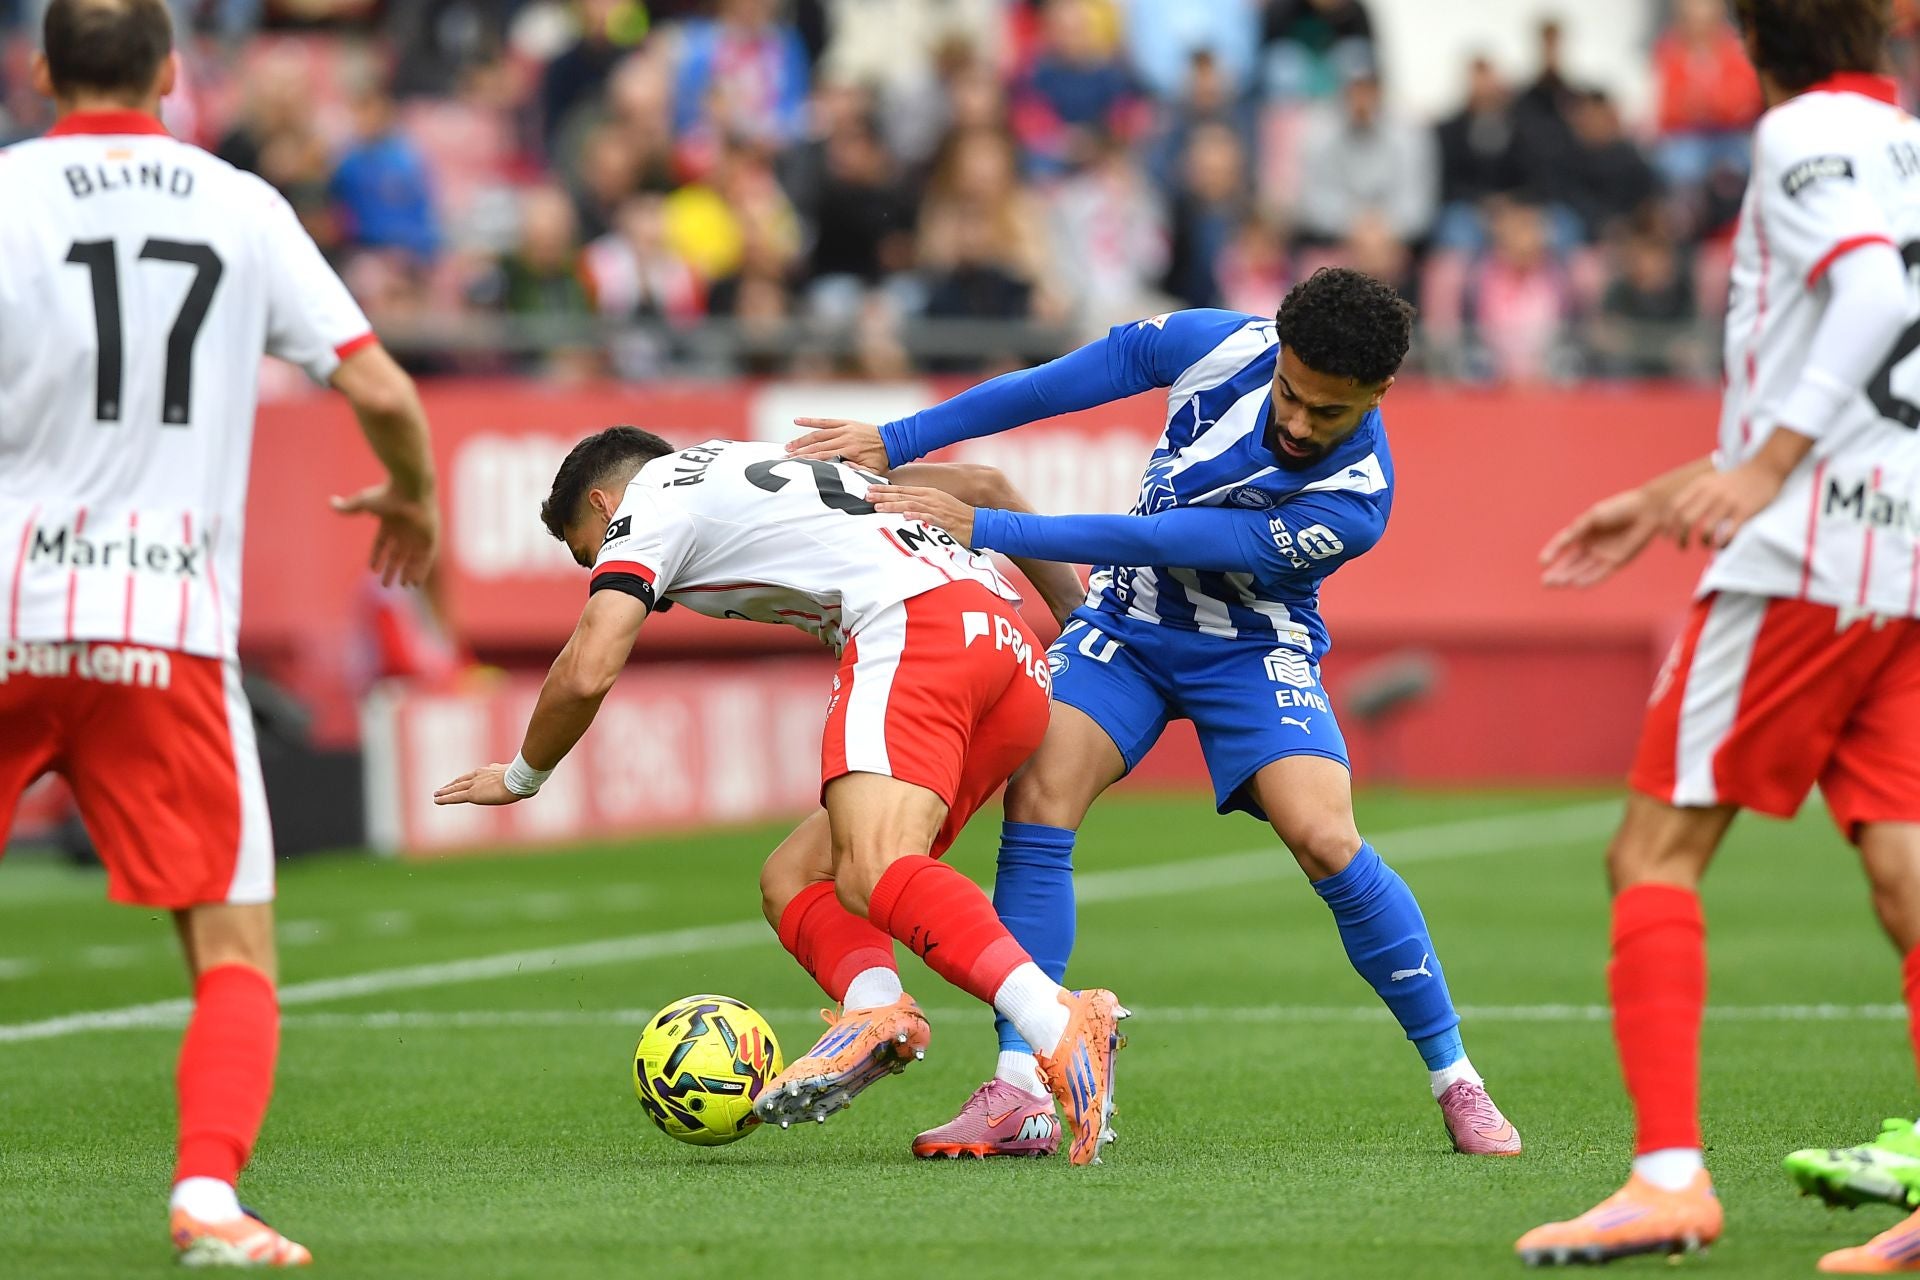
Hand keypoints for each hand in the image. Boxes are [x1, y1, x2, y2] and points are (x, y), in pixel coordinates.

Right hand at [331, 481, 438, 586]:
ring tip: (401, 585)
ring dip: (407, 572)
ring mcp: (418, 535)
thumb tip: (330, 502)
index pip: (381, 543)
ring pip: (412, 558)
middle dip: (391, 569)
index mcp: (389, 522)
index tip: (372, 569)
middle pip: (397, 554)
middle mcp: (404, 530)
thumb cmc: (387, 495)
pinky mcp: (430, 538)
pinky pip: (425, 559)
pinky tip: (413, 582)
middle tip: (386, 585)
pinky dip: (420, 570)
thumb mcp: (363, 502)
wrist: (411, 489)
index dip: (377, 557)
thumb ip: (348, 507)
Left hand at [432, 764, 520, 805]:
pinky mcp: (472, 794)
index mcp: (491, 770)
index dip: (467, 778)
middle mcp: (480, 775)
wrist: (520, 778)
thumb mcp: (523, 778)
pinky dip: (445, 798)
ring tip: (436, 794)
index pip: (476, 775)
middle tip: (443, 787)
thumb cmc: (526, 778)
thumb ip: (522, 781)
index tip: (462, 780)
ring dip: (445, 791)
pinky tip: (436, 800)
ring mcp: (475, 784)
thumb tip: (533, 786)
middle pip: (462, 780)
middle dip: (453, 784)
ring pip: (456, 788)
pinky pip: (455, 797)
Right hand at [787, 419, 888, 470]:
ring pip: (818, 433)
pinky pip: (825, 421)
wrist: (893, 441)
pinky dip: (810, 420)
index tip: (793, 463)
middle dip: (799, 451)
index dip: (807, 459)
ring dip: (801, 440)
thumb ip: (856, 472)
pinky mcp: (845, 422)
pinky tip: (797, 420)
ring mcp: (844, 428)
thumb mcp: (871, 472)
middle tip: (784, 457)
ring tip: (788, 446)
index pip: (823, 455)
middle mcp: (845, 437)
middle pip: (817, 445)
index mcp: (850, 450)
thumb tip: (840, 469)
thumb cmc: (881, 461)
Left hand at [870, 484, 975, 545]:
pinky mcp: (943, 520)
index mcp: (927, 493)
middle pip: (902, 495)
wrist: (977, 523)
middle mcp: (930, 498)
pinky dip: (916, 516)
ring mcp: (936, 508)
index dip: (885, 489)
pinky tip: (905, 516)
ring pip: (910, 505)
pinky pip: (928, 517)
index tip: (869, 489)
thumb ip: (920, 504)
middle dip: (883, 495)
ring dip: (893, 506)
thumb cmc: (956, 516)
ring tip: (878, 508)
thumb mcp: (937, 505)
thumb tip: (902, 507)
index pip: (902, 489)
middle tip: (867, 496)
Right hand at [1539, 487, 1662, 588]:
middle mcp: (1591, 545)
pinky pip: (1600, 574)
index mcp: (1582, 532)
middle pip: (1570, 563)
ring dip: (1569, 577)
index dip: (1552, 552)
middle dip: (1558, 572)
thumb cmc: (1619, 508)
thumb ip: (1577, 530)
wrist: (1647, 510)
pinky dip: (1588, 580)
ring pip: (1582, 570)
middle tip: (1546, 581)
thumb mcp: (1593, 516)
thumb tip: (1560, 543)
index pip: (1562, 545)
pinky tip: (1576, 584)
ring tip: (1556, 583)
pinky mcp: (1617, 563)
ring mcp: (1603, 555)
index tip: (1543, 561)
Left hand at [1664, 459, 1788, 549]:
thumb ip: (1694, 494)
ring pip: (1706, 529)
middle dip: (1680, 537)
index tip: (1667, 536)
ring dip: (1703, 542)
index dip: (1667, 524)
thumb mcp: (1710, 480)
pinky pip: (1729, 533)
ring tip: (1705, 545)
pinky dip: (1722, 543)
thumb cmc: (1735, 478)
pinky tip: (1722, 545)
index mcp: (1700, 484)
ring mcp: (1728, 501)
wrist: (1765, 468)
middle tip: (1682, 546)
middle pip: (1685, 519)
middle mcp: (1711, 492)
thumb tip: (1677, 516)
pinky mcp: (1744, 510)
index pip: (1674, 506)